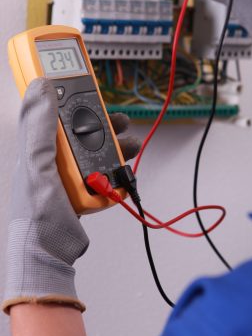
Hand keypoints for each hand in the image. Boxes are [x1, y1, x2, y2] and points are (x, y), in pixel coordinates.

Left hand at [2, 79, 139, 313]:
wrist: (49, 254)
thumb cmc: (35, 217)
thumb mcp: (37, 167)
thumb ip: (39, 127)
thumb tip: (40, 86)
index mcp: (37, 147)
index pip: (51, 110)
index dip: (67, 93)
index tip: (84, 81)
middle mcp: (52, 157)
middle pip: (81, 127)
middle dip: (102, 120)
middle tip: (119, 119)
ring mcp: (68, 173)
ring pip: (96, 147)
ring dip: (116, 144)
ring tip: (131, 143)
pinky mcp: (83, 187)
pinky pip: (103, 170)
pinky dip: (118, 167)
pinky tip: (126, 167)